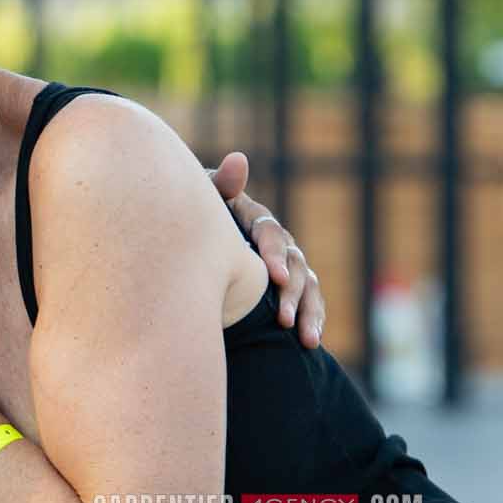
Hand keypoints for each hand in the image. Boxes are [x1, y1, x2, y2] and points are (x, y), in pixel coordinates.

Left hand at [209, 152, 324, 347]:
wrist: (189, 242)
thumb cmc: (192, 219)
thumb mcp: (201, 200)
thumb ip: (220, 186)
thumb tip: (238, 160)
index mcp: (255, 219)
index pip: (271, 234)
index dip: (274, 254)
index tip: (273, 278)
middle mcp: (278, 241)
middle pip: (294, 264)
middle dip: (291, 293)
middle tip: (282, 319)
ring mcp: (287, 264)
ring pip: (307, 286)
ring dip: (308, 312)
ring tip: (307, 339)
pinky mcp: (289, 287)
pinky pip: (310, 302)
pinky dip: (313, 320)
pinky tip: (310, 342)